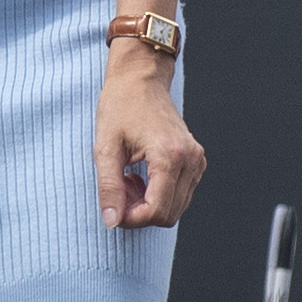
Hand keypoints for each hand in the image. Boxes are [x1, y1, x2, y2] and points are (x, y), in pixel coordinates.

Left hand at [96, 55, 203, 229]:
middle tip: (118, 187)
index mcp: (169, 156)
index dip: (132, 219)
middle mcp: (190, 160)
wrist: (140, 79)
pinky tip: (141, 175)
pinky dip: (159, 194)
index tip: (113, 207)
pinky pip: (180, 194)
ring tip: (128, 179)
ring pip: (175, 208)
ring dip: (148, 204)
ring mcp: (197, 161)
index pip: (156, 211)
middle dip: (139, 212)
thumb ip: (109, 187)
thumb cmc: (120, 108)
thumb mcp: (105, 148)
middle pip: (168, 214)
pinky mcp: (196, 161)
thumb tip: (111, 222)